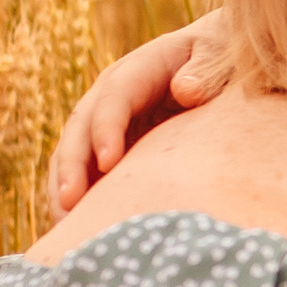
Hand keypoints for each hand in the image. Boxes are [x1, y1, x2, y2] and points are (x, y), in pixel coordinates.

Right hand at [45, 8, 233, 214]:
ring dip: (64, 188)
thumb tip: (186, 90)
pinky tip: (77, 230)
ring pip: (74, 152)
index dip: (107, 127)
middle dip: (72, 165)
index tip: (108, 163)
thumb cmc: (222, 61)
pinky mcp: (110, 147)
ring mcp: (107, 121)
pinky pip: (85, 173)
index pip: (116, 95)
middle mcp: (113, 94)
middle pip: (81, 126)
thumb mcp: (219, 56)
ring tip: (65, 226)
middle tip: (69, 203)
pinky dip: (78, 199)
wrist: (219, 65)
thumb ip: (206, 69)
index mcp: (141, 68)